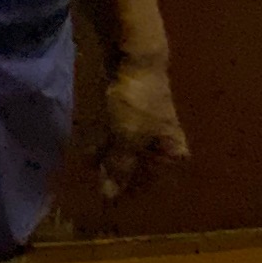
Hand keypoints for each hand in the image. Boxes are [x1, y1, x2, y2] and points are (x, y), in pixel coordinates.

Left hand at [100, 58, 189, 198]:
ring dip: (108, 162)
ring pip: (127, 152)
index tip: (109, 204)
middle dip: (118, 177)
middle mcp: (165, 142)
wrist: (134, 58)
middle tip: (94, 189)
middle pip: (141, 168)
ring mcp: (148, 127)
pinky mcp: (130, 113)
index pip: (155, 182)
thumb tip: (109, 195)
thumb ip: (119, 167)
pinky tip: (87, 153)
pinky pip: (117, 136)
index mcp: (173, 151)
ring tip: (87, 173)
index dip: (132, 193)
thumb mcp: (127, 138)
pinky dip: (104, 145)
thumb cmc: (137, 102)